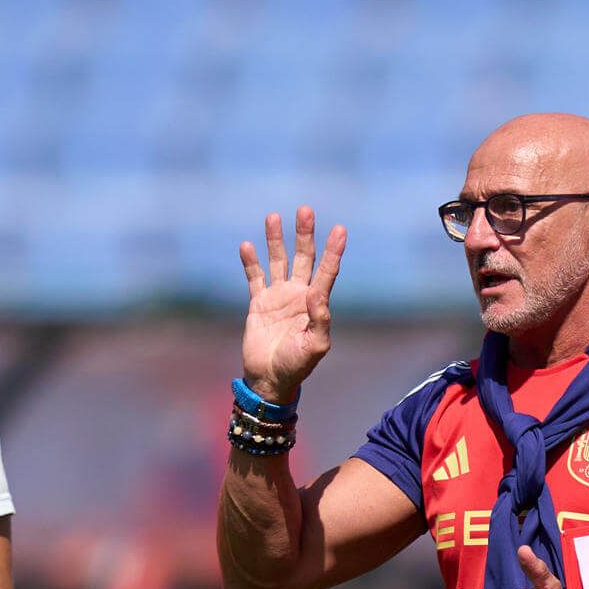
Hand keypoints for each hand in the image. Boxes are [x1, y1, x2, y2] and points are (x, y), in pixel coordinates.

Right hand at [238, 206, 346, 403]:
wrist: (270, 378)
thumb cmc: (297, 365)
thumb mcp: (316, 346)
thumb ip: (321, 319)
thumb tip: (318, 293)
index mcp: (315, 303)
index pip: (326, 271)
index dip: (334, 251)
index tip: (340, 230)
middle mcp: (298, 294)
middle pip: (303, 257)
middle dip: (305, 234)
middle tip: (305, 210)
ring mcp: (278, 297)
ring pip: (278, 261)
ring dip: (276, 240)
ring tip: (274, 217)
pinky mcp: (259, 303)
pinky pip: (255, 278)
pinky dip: (251, 262)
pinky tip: (247, 245)